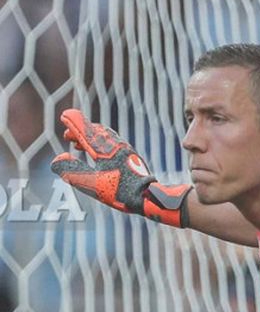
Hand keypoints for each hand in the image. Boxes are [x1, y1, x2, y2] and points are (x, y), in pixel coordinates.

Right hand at [51, 109, 190, 226]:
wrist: (149, 196)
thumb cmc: (120, 192)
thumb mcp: (91, 184)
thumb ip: (72, 171)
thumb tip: (57, 159)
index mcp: (104, 150)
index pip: (86, 131)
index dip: (74, 123)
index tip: (65, 115)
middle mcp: (116, 146)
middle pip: (95, 131)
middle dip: (80, 130)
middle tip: (67, 135)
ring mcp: (125, 150)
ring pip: (105, 136)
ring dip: (90, 137)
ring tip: (77, 143)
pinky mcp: (131, 157)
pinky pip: (112, 143)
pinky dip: (100, 143)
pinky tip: (98, 154)